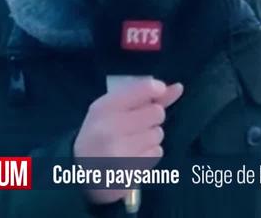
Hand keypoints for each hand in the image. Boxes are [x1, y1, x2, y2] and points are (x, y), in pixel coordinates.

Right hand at [73, 78, 183, 204]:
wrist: (83, 173)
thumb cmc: (101, 134)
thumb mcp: (113, 110)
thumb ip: (144, 97)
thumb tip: (178, 88)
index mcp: (103, 108)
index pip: (142, 89)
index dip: (156, 89)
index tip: (158, 92)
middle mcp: (109, 128)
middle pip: (157, 112)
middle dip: (152, 118)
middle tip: (137, 125)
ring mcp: (119, 151)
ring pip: (158, 133)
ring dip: (151, 137)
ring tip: (132, 143)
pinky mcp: (129, 169)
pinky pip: (157, 152)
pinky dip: (150, 153)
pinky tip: (134, 155)